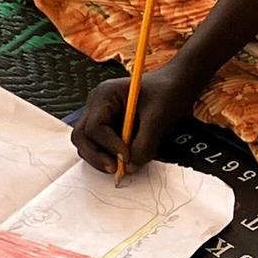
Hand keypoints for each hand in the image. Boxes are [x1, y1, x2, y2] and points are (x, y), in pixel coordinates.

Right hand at [71, 65, 196, 174]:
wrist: (175, 87)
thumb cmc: (167, 93)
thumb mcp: (159, 116)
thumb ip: (144, 143)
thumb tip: (129, 167)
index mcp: (105, 94)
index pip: (94, 126)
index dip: (108, 145)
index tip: (127, 157)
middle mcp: (97, 105)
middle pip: (82, 136)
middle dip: (97, 156)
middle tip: (116, 169)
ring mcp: (100, 116)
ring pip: (86, 144)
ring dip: (101, 158)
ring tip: (122, 166)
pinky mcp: (107, 128)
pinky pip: (99, 147)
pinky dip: (108, 156)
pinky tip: (125, 160)